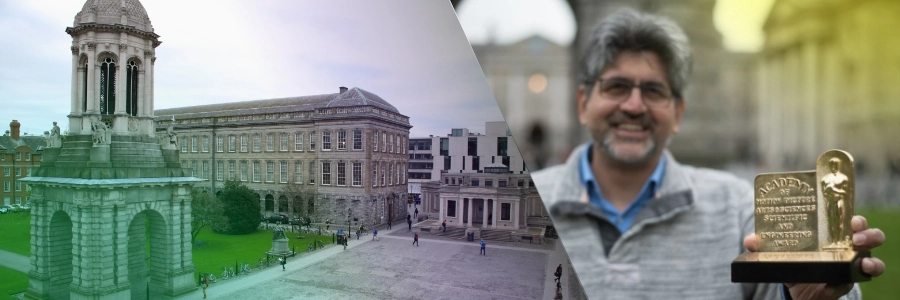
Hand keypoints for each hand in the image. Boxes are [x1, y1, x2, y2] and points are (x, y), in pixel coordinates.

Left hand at [743, 215, 885, 299]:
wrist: (797, 287)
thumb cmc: (794, 259)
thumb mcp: (780, 250)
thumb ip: (764, 244)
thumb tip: (750, 241)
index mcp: (833, 232)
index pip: (851, 220)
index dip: (856, 218)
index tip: (852, 220)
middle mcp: (847, 246)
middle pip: (870, 236)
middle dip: (868, 234)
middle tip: (856, 238)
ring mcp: (850, 264)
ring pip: (873, 260)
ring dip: (871, 259)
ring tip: (862, 261)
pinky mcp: (845, 282)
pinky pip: (854, 282)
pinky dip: (848, 281)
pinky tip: (837, 281)